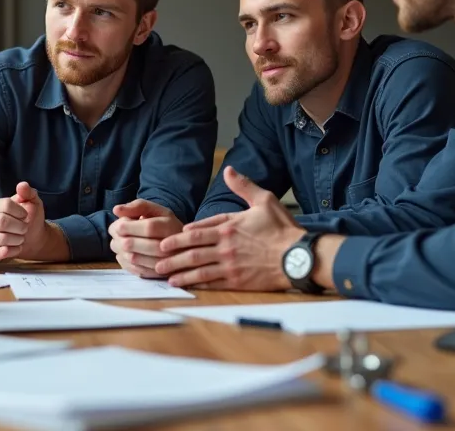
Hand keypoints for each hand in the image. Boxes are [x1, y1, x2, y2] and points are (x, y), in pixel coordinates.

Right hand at [0, 182, 44, 268]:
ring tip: (20, 239)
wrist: (29, 242)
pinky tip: (15, 249)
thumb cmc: (25, 221)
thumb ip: (28, 193)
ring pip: (0, 239)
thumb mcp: (31, 204)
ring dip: (16, 240)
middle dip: (20, 227)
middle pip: (2, 221)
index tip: (26, 216)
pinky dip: (9, 252)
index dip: (21, 211)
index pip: (6, 205)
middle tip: (25, 229)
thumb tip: (22, 185)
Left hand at [107, 200, 182, 277]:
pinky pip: (134, 269)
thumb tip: (116, 210)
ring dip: (119, 250)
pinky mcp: (156, 275)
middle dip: (118, 238)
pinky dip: (124, 261)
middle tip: (116, 235)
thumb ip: (138, 206)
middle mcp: (168, 247)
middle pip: (132, 244)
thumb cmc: (165, 225)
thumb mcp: (156, 210)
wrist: (182, 247)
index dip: (125, 226)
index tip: (119, 225)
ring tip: (120, 243)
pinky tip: (125, 253)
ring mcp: (163, 263)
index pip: (144, 228)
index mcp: (168, 226)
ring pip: (131, 258)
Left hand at [154, 166, 303, 289]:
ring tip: (163, 273)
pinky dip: (195, 284)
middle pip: (191, 250)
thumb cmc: (282, 228)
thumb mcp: (264, 200)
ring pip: (197, 268)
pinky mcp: (237, 280)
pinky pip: (211, 282)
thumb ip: (243, 186)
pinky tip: (184, 285)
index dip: (180, 236)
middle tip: (156, 256)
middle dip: (171, 254)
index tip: (167, 239)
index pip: (197, 230)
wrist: (299, 256)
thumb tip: (228, 170)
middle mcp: (225, 246)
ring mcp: (230, 264)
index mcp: (229, 226)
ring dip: (178, 271)